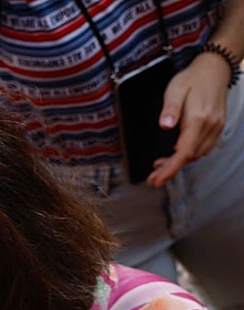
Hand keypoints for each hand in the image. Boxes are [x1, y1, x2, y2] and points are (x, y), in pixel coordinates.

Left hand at [147, 53, 230, 186]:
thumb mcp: (175, 90)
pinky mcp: (217, 126)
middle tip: (153, 178)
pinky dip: (190, 155)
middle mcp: (210, 126)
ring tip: (160, 167)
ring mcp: (216, 126)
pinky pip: (204, 147)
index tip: (157, 179)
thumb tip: (165, 126)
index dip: (170, 168)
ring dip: (179, 163)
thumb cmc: (192, 79)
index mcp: (198, 119)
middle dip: (170, 169)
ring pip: (197, 154)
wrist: (214, 69)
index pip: (184, 152)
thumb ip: (170, 109)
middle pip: (189, 157)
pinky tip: (177, 154)